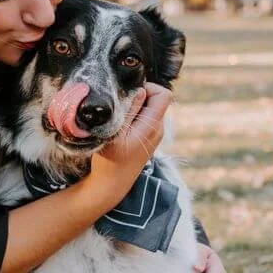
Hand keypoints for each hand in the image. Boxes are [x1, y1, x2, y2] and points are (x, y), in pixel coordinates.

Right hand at [89, 83, 171, 204]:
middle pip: (156, 99)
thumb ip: (129, 110)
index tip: (128, 95)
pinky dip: (134, 117)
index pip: (163, 94)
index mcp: (152, 126)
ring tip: (118, 121)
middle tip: (119, 109)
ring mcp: (155, 134)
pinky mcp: (149, 138)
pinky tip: (121, 129)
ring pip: (149, 108)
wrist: (111, 184)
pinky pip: (145, 117)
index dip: (147, 87)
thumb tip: (141, 90)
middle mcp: (158, 129)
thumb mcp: (114, 132)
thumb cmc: (109, 159)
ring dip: (134, 108)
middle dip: (138, 97)